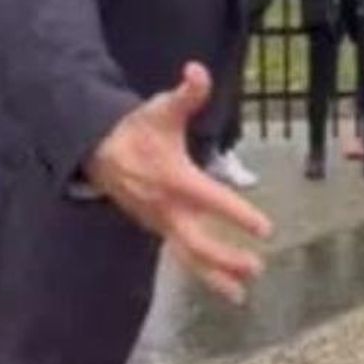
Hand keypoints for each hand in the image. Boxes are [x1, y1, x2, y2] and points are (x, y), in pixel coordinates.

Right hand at [84, 63, 271, 303]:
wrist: (97, 150)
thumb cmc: (135, 129)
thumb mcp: (160, 108)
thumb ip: (186, 93)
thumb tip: (198, 69)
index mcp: (174, 178)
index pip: (210, 200)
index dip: (238, 214)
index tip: (266, 229)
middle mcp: (167, 207)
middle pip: (197, 241)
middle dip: (225, 258)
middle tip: (256, 268)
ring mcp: (160, 222)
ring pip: (188, 256)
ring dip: (214, 275)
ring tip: (240, 295)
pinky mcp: (157, 228)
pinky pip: (180, 255)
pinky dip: (201, 272)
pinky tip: (223, 287)